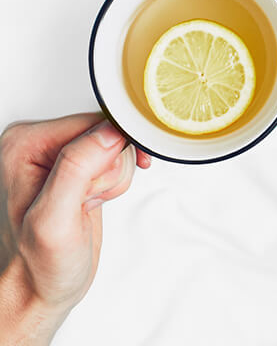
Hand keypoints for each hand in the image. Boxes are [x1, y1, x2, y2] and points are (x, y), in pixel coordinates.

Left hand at [0, 113, 150, 341]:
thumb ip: (78, 168)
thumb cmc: (35, 267)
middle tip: (86, 201)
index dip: (108, 154)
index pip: (92, 122)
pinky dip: (112, 183)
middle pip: (106, 132)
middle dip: (109, 171)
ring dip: (111, 180)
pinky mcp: (75, 168)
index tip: (96, 185)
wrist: (36, 292)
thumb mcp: (54, 220)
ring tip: (86, 205)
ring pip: (114, 146)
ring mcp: (57, 156)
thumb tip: (108, 133)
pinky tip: (92, 202)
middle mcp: (37, 144)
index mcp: (24, 144)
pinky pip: (114, 158)